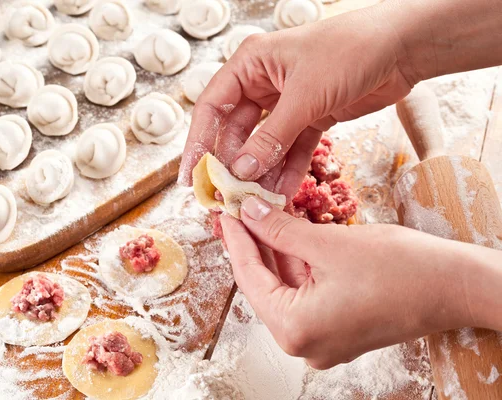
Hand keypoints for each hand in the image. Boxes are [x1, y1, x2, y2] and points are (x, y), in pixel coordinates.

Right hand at [179, 3, 413, 198]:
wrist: (402, 48)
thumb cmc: (349, 52)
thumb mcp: (304, 97)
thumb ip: (271, 138)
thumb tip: (241, 171)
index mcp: (250, 65)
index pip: (212, 108)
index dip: (198, 144)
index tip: (191, 177)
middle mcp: (264, 83)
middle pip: (236, 131)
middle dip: (233, 165)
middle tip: (228, 196)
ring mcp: (288, 102)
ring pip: (265, 145)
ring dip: (261, 173)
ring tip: (255, 201)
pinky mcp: (312, 117)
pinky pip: (293, 149)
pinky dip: (288, 170)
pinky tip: (282, 193)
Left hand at [220, 196, 501, 368]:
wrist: (457, 286)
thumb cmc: (402, 270)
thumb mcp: (328, 244)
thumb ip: (280, 230)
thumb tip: (249, 213)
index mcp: (297, 330)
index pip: (250, 278)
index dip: (236, 240)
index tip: (225, 212)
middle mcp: (305, 343)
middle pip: (266, 284)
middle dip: (255, 243)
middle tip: (241, 210)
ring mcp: (322, 339)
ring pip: (285, 287)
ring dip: (276, 251)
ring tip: (261, 215)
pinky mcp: (338, 327)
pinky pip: (305, 293)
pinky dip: (297, 264)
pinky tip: (288, 234)